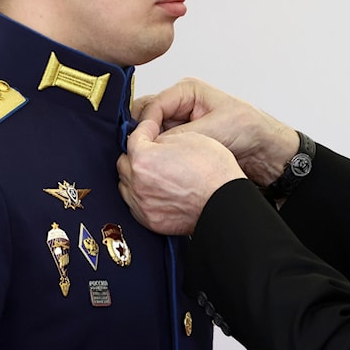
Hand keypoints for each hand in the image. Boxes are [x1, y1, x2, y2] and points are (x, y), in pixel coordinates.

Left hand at [117, 119, 244, 234]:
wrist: (225, 203)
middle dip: (137, 155)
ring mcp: (142, 204)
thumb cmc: (213, 172)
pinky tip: (160, 191)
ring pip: (127, 185)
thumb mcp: (190, 138)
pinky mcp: (149, 221)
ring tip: (157, 174)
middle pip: (124, 162)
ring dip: (137, 177)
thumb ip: (163, 138)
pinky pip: (137, 205)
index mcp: (144, 158)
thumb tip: (154, 142)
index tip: (150, 129)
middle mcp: (137, 183)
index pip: (134, 137)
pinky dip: (144, 196)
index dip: (145, 129)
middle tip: (153, 152)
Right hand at [134, 78, 298, 186]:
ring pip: (152, 134)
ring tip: (153, 162)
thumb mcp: (214, 130)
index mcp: (186, 91)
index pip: (152, 104)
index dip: (145, 125)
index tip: (142, 144)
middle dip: (144, 136)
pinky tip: (162, 166)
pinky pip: (162, 147)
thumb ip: (182, 137)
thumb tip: (153, 146)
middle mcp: (179, 104)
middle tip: (143, 153)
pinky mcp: (182, 140)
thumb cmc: (249, 129)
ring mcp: (179, 123)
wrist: (265, 150)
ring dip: (152, 147)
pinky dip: (161, 155)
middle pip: (146, 117)